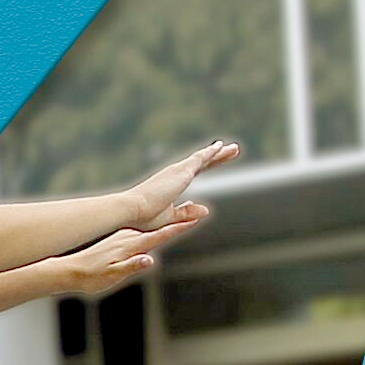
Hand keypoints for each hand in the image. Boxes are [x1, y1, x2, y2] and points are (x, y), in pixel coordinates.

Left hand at [48, 206, 202, 295]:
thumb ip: (132, 267)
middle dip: (180, 221)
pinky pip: (141, 232)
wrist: (69, 270)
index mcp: (131, 245)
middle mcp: (128, 237)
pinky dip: (154, 228)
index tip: (194, 219)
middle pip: (160, 229)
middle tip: (199, 212)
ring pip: (151, 229)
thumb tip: (149, 260)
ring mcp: (122, 237)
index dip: (178, 228)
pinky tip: (156, 227)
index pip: (160, 236)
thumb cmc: (91, 277)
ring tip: (184, 215)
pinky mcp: (117, 239)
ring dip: (168, 223)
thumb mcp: (113, 275)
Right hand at [123, 141, 242, 227]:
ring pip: (203, 158)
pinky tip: (221, 147)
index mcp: (173, 183)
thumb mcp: (170, 216)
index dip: (208, 165)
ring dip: (219, 153)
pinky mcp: (181, 172)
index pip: (195, 171)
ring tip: (233, 148)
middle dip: (217, 156)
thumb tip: (206, 210)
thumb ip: (187, 212)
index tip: (216, 160)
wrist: (131, 210)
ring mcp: (178, 171)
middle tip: (230, 149)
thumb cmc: (144, 216)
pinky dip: (211, 153)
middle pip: (202, 162)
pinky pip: (200, 159)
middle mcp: (175, 173)